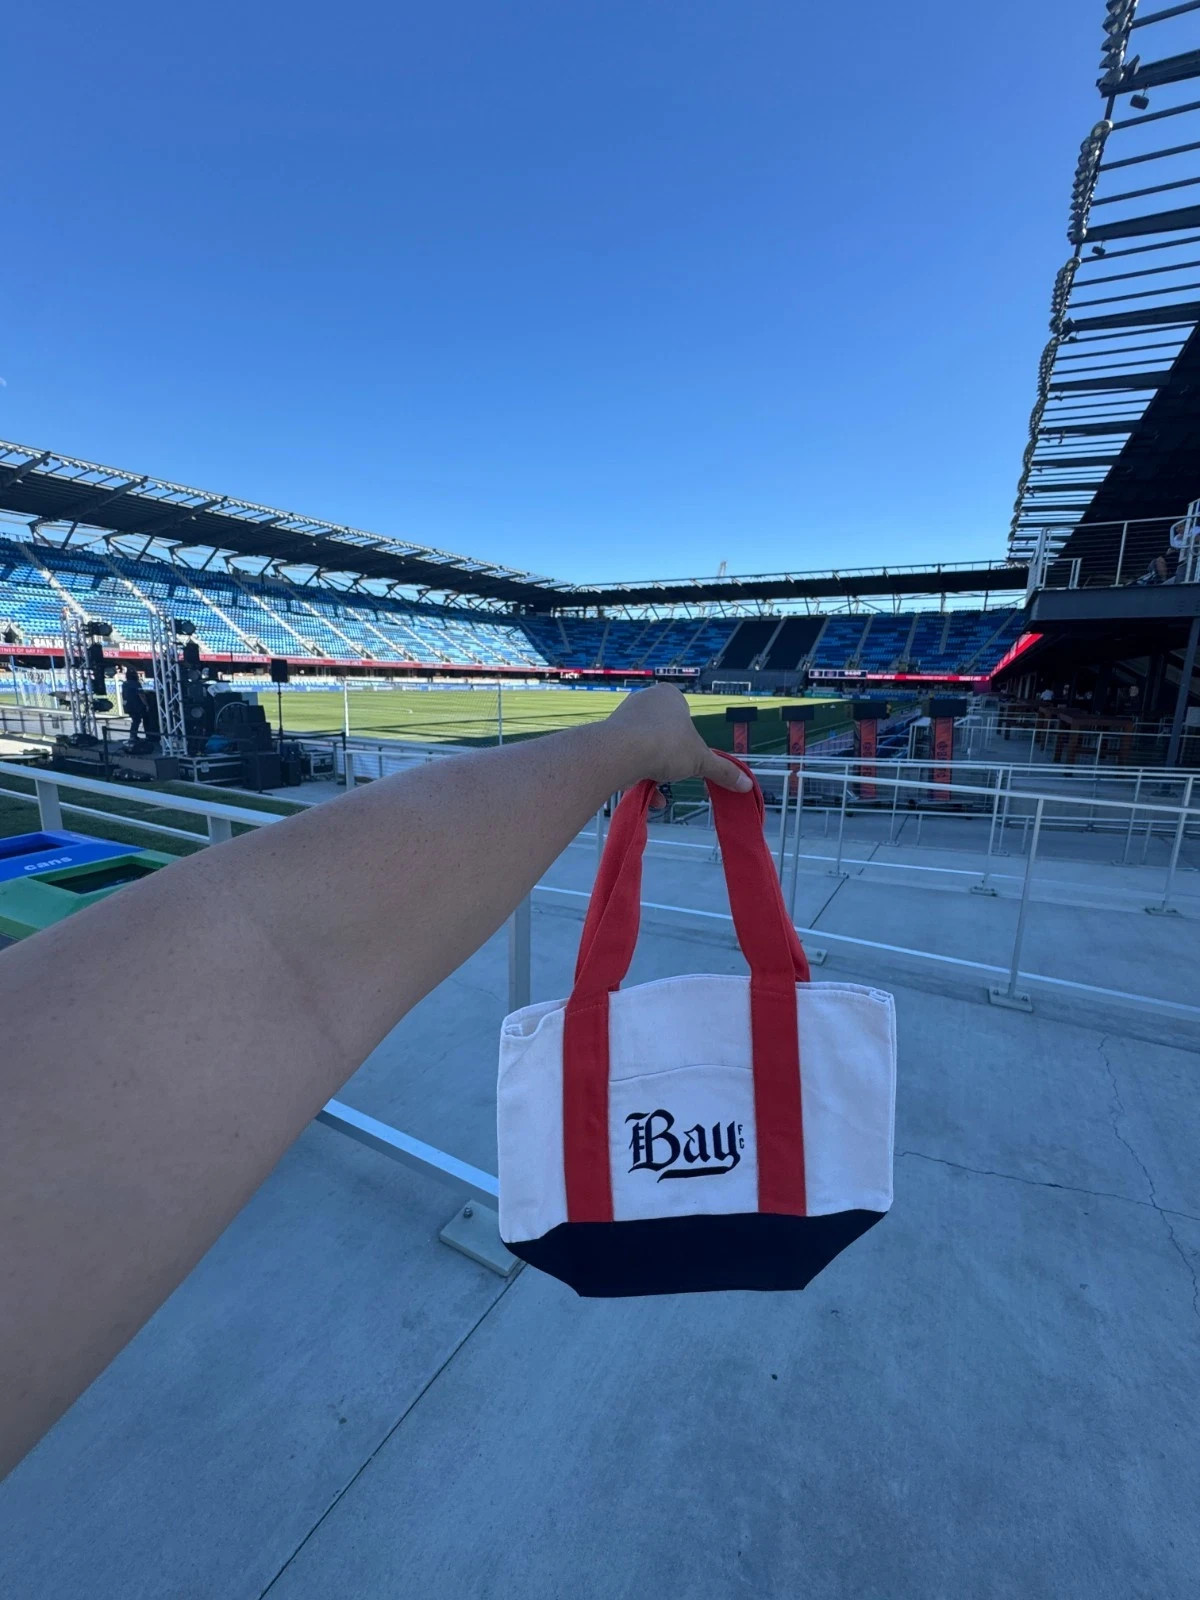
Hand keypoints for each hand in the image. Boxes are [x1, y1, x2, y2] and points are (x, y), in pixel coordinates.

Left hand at [601, 685, 752, 793]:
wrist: (621, 753)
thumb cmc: (666, 746)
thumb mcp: (701, 761)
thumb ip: (723, 771)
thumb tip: (746, 784)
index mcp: (668, 696)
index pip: (684, 714)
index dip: (688, 737)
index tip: (688, 754)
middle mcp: (644, 701)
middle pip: (663, 732)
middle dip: (670, 757)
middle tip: (674, 772)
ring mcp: (624, 717)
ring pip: (645, 747)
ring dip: (654, 771)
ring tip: (659, 793)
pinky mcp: (609, 737)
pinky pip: (628, 757)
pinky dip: (638, 777)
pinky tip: (647, 797)